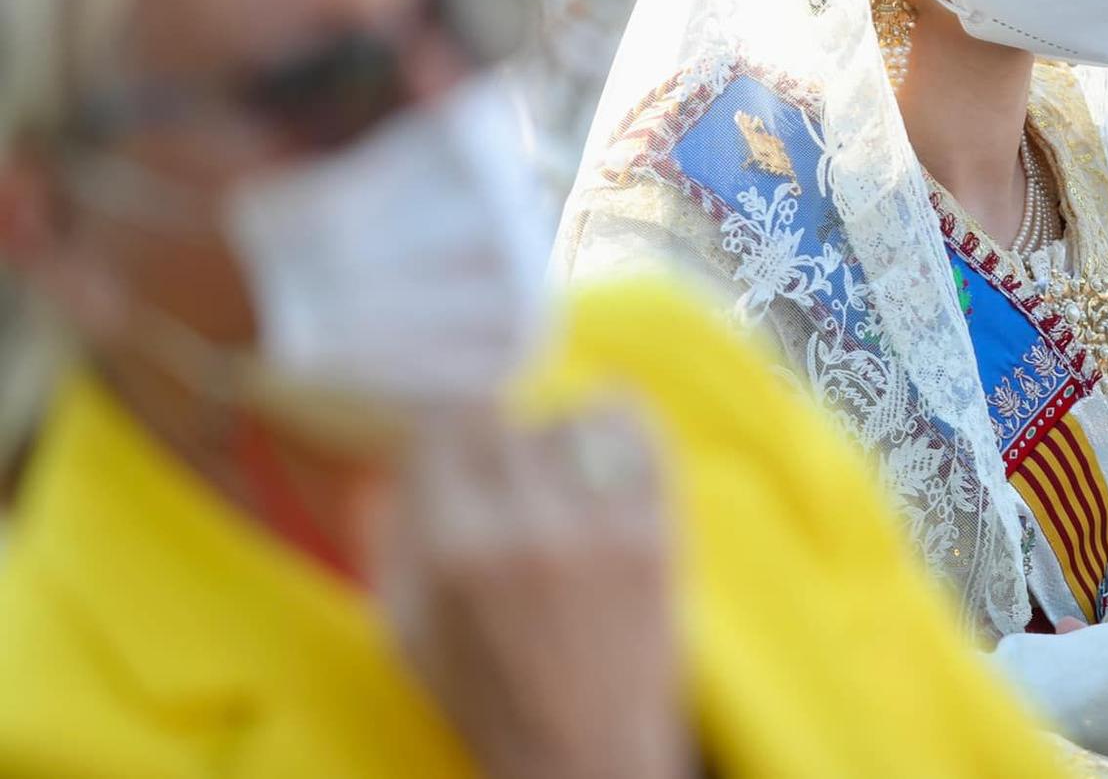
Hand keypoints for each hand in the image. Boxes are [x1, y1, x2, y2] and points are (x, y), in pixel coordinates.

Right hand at [379, 405, 684, 778]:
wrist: (583, 756)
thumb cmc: (484, 696)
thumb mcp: (404, 626)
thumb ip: (392, 532)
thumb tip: (397, 453)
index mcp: (452, 550)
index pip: (447, 424)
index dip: (446, 430)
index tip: (454, 445)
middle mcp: (525, 528)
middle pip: (509, 422)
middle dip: (498, 446)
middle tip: (504, 481)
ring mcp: (600, 528)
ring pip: (575, 421)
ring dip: (559, 442)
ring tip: (556, 478)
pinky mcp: (656, 534)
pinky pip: (640, 436)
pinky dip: (621, 429)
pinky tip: (605, 451)